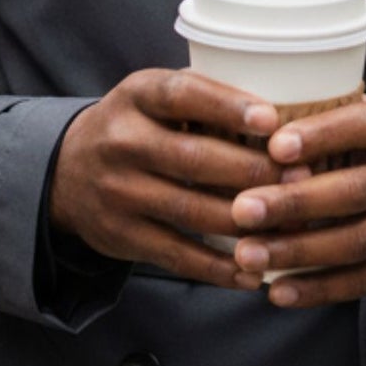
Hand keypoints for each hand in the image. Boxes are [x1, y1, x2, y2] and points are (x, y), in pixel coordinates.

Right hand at [49, 70, 280, 288]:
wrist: (66, 171)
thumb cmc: (136, 124)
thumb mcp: (155, 95)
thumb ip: (204, 96)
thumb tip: (281, 111)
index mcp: (138, 95)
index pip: (183, 95)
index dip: (228, 107)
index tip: (271, 121)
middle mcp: (123, 141)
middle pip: (194, 159)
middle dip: (252, 171)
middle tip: (300, 178)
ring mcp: (120, 191)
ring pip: (191, 210)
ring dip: (245, 221)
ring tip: (290, 225)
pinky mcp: (122, 236)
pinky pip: (178, 255)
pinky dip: (219, 266)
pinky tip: (254, 270)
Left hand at [227, 97, 365, 306]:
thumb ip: (345, 115)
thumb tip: (268, 113)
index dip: (322, 135)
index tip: (275, 146)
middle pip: (355, 192)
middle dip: (294, 204)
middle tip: (241, 209)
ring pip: (355, 242)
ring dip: (297, 253)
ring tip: (248, 254)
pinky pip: (365, 281)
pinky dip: (320, 288)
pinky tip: (279, 291)